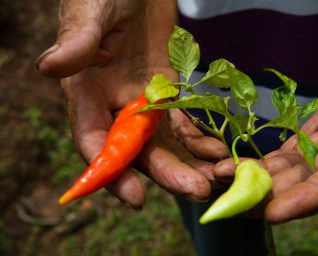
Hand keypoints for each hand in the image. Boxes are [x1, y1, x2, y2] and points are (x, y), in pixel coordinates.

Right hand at [37, 0, 228, 207]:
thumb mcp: (92, 12)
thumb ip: (78, 40)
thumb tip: (50, 67)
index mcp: (89, 92)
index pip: (95, 140)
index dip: (112, 172)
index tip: (136, 198)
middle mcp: (116, 104)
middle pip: (139, 150)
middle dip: (167, 173)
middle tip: (199, 191)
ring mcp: (145, 100)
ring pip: (165, 142)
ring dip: (190, 162)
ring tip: (218, 175)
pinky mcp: (168, 91)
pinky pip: (183, 122)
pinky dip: (199, 138)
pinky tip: (218, 149)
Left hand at [214, 42, 317, 222]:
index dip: (301, 202)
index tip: (272, 214)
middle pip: (298, 182)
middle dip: (263, 192)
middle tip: (230, 199)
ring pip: (288, 166)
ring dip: (255, 173)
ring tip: (222, 172)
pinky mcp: (316, 132)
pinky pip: (290, 149)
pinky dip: (267, 158)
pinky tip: (241, 163)